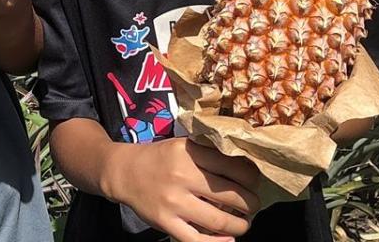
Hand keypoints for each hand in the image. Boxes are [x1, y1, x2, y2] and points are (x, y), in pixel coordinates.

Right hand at [105, 138, 260, 241]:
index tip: (255, 183)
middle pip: (233, 196)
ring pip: (220, 221)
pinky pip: (197, 240)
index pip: (235, 167)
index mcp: (190, 153)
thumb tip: (247, 168)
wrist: (124, 171)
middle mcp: (183, 176)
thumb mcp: (183, 145)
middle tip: (253, 205)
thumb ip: (209, 153)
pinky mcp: (165, 222)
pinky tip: (228, 240)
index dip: (252, 178)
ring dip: (240, 226)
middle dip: (251, 204)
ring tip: (243, 223)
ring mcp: (173, 202)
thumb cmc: (159, 158)